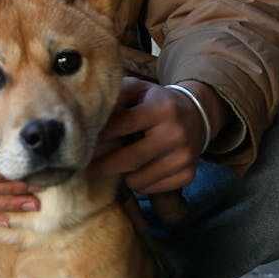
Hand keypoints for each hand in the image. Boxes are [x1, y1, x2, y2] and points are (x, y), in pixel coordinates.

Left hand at [89, 76, 226, 195]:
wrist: (196, 115)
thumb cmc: (156, 101)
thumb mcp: (138, 89)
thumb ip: (116, 98)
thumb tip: (90, 117)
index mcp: (161, 108)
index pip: (123, 125)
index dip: (100, 136)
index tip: (82, 145)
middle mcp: (176, 133)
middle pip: (131, 159)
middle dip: (103, 166)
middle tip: (84, 170)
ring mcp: (184, 156)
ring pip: (140, 179)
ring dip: (122, 176)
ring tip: (115, 166)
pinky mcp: (188, 174)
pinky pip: (152, 188)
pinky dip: (139, 183)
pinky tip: (136, 171)